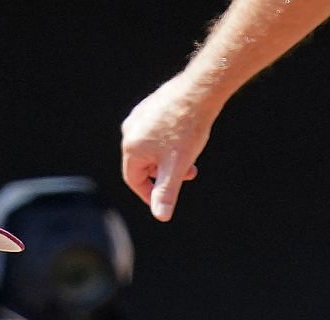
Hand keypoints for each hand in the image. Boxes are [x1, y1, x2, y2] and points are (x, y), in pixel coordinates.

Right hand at [119, 75, 209, 221]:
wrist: (199, 92)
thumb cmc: (187, 129)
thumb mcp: (176, 167)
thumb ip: (166, 193)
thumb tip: (161, 216)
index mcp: (131, 148)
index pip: (134, 180)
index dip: (149, 194)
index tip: (166, 198)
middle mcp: (130, 131)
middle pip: (143, 164)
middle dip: (164, 174)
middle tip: (187, 176)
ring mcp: (139, 116)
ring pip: (151, 148)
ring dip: (168, 159)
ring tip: (189, 158)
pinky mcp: (150, 106)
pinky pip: (155, 132)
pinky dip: (168, 142)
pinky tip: (186, 139)